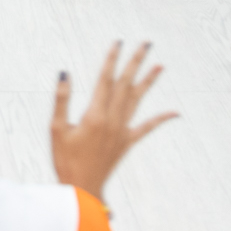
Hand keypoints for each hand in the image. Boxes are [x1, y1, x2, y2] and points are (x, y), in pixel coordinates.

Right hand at [52, 42, 176, 200]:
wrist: (82, 188)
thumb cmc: (65, 159)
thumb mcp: (56, 129)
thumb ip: (61, 99)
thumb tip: (65, 74)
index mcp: (94, 115)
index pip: (105, 79)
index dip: (112, 59)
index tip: (118, 42)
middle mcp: (112, 120)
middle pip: (126, 84)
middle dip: (136, 62)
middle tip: (146, 44)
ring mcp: (122, 131)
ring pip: (138, 100)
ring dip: (149, 81)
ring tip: (159, 65)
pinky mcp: (127, 142)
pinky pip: (147, 128)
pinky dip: (161, 119)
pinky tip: (174, 112)